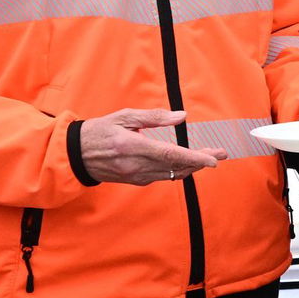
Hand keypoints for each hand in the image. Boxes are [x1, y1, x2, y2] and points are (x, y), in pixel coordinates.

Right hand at [78, 109, 227, 184]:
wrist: (76, 155)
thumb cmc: (100, 130)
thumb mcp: (124, 117)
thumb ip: (154, 118)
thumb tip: (181, 117)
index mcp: (133, 146)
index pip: (171, 154)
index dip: (195, 158)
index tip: (214, 159)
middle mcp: (137, 165)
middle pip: (177, 166)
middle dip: (202, 161)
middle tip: (222, 153)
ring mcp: (137, 176)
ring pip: (173, 174)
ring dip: (193, 166)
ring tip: (210, 157)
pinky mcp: (136, 181)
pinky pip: (163, 176)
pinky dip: (178, 169)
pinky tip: (188, 163)